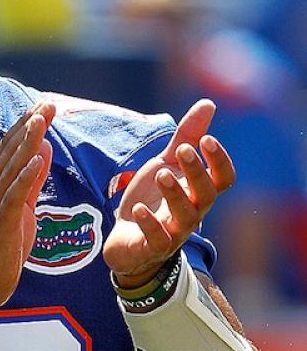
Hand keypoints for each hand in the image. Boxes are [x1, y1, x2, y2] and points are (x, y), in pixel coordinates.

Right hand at [0, 100, 55, 321]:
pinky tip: (37, 160)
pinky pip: (12, 198)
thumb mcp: (20, 212)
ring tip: (41, 120)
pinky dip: (24, 178)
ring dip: (27, 144)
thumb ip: (30, 183)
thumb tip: (42, 152)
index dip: (27, 128)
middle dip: (30, 127)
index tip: (44, 107)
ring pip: (11, 170)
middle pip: (11, 154)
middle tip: (47, 104)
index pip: (11, 152)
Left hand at [102, 98, 235, 285]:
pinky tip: (138, 208)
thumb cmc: (153, 199)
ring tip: (161, 173)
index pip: (223, 179)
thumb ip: (186, 136)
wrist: (126, 240)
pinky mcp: (151, 248)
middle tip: (184, 150)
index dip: (219, 161)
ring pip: (186, 218)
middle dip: (197, 172)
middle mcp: (192, 213)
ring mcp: (174, 232)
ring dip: (175, 194)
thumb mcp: (166, 163)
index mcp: (197, 191)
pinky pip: (157, 239)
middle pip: (207, 195)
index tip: (207, 139)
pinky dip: (150, 224)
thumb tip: (208, 103)